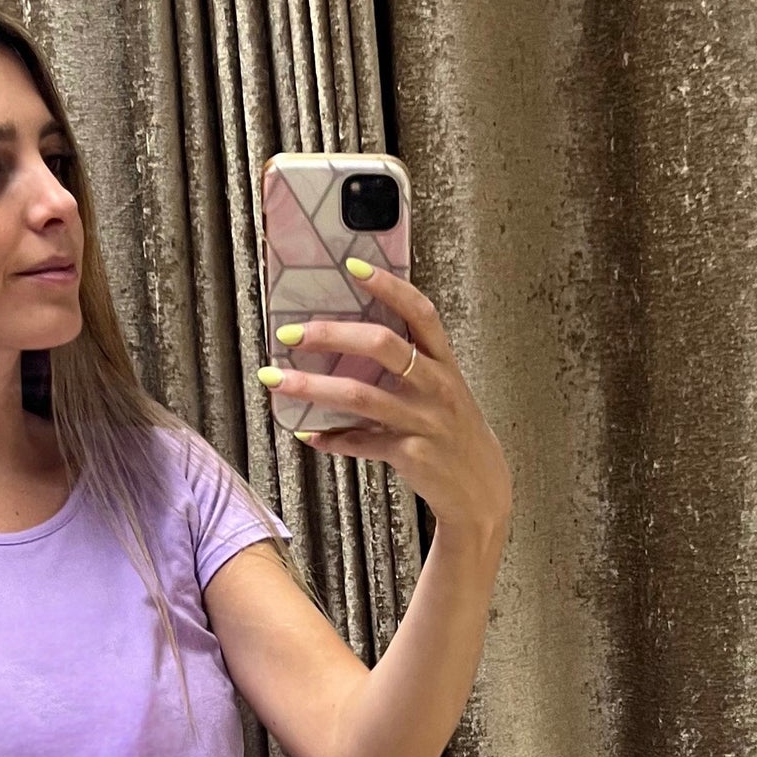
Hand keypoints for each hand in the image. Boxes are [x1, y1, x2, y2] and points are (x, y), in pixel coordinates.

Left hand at [262, 261, 512, 564]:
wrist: (481, 490)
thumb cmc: (453, 433)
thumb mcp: (443, 393)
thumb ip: (409, 368)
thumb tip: (352, 345)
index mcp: (444, 364)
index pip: (420, 313)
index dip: (389, 287)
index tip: (352, 267)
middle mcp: (436, 387)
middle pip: (382, 346)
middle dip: (332, 335)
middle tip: (291, 332)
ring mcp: (423, 421)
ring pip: (360, 396)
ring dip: (312, 388)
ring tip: (275, 381)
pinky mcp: (410, 455)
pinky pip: (361, 443)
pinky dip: (331, 438)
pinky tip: (307, 434)